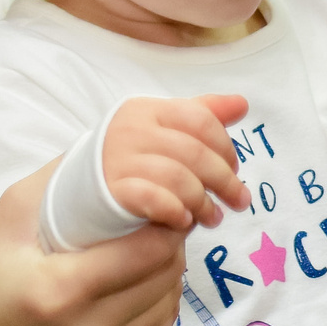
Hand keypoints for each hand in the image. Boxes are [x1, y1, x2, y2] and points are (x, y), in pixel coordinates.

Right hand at [0, 163, 189, 325]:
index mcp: (58, 293)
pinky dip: (158, 303)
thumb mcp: (11, 216)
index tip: (161, 204)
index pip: (146, 252)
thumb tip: (119, 152)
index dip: (163, 221)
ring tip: (145, 254)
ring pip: (168, 301)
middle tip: (156, 223)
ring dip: (166, 272)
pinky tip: (138, 287)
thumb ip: (64, 180)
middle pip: (163, 275)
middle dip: (168, 243)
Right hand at [103, 95, 251, 229]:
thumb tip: (241, 104)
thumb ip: (203, 114)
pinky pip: (153, 198)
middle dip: (224, 180)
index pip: (201, 121)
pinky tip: (185, 221)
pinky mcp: (112, 190)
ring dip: (203, 202)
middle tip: (239, 201)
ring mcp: (119, 159)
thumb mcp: (166, 128)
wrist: (85, 186)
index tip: (236, 168)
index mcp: (148, 109)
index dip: (226, 147)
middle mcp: (132, 130)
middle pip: (194, 152)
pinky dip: (175, 211)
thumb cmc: (137, 155)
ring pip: (178, 178)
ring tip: (214, 218)